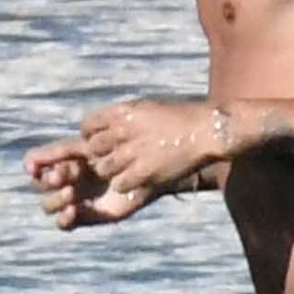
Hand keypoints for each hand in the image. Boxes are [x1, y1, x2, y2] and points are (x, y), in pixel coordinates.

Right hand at [23, 137, 154, 230]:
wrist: (148, 166)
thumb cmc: (120, 150)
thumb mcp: (89, 146)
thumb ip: (59, 152)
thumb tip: (28, 161)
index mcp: (67, 159)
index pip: (39, 165)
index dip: (34, 166)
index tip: (34, 167)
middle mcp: (69, 180)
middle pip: (41, 185)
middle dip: (47, 180)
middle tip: (61, 176)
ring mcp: (78, 199)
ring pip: (49, 206)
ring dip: (54, 200)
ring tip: (70, 192)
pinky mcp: (90, 216)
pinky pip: (66, 224)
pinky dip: (64, 218)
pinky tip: (73, 209)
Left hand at [79, 99, 227, 201]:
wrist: (205, 131)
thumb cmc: (179, 118)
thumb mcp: (146, 108)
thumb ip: (123, 117)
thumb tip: (105, 127)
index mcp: (122, 112)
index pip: (88, 126)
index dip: (91, 136)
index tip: (100, 142)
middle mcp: (122, 131)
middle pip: (93, 149)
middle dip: (100, 155)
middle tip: (113, 159)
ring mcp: (132, 153)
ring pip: (103, 169)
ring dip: (111, 172)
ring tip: (125, 171)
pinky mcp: (143, 172)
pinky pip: (119, 184)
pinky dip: (125, 184)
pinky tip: (135, 180)